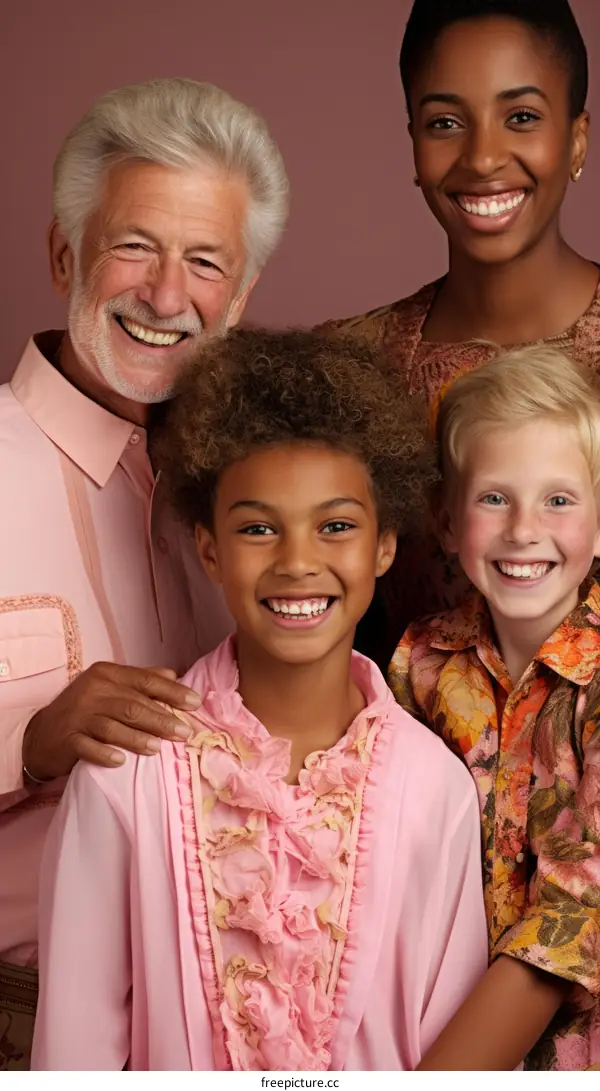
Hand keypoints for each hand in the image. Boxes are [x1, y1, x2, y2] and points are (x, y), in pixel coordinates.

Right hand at [22, 661, 201, 781]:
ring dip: (138, 738)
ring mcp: (78, 715)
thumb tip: (174, 674)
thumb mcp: (109, 688)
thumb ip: (140, 680)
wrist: (41, 735)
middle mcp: (92, 690)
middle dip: (162, 719)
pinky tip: (121, 762)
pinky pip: (88, 747)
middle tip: (184, 733)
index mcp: (106, 674)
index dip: (172, 692)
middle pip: (133, 705)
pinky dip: (105, 754)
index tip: (195, 704)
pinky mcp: (67, 739)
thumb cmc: (85, 711)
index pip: (144, 680)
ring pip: (113, 726)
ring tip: (158, 749)